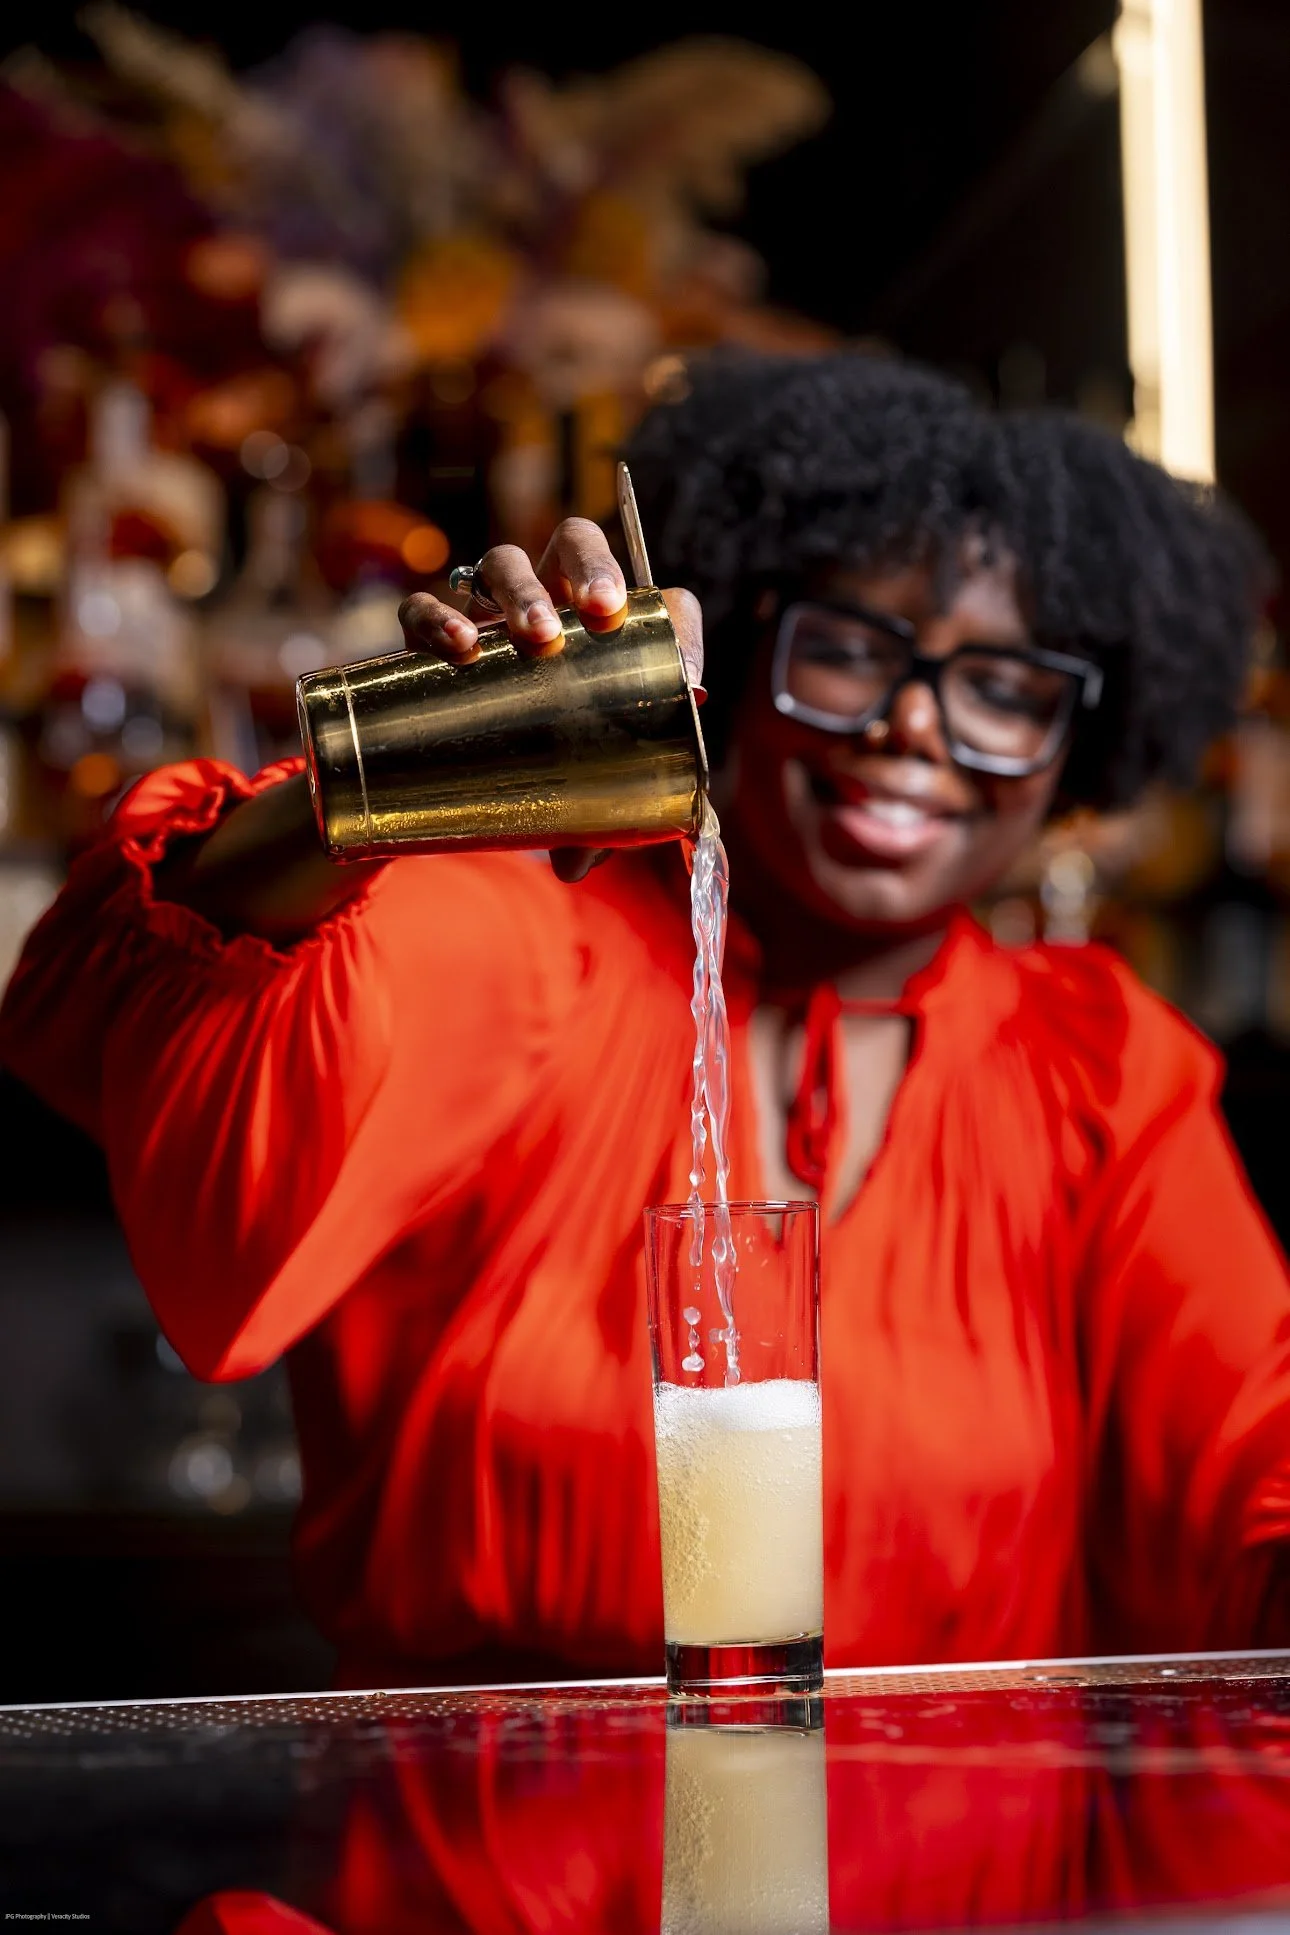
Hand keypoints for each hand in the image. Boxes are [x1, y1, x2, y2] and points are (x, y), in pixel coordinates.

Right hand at [398, 518, 703, 882]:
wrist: (450, 779)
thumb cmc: (541, 773)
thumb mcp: (577, 797)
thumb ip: (584, 826)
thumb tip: (577, 862)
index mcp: (604, 631)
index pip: (650, 594)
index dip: (666, 612)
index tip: (669, 661)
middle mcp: (550, 605)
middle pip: (574, 542)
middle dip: (589, 565)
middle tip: (597, 612)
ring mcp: (486, 614)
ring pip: (503, 561)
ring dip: (523, 588)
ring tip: (534, 638)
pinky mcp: (425, 638)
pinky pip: (421, 607)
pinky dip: (438, 617)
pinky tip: (459, 647)